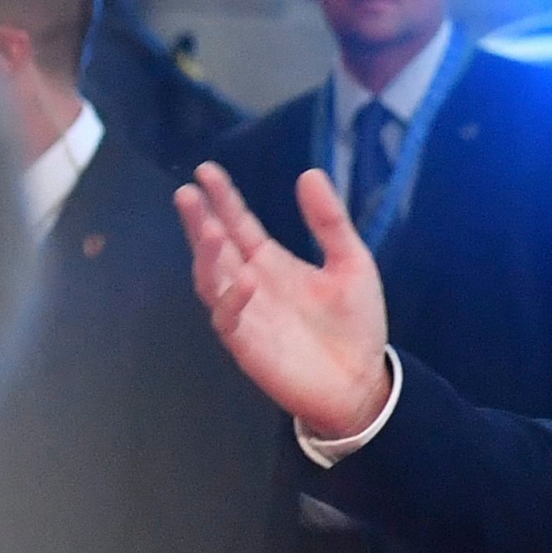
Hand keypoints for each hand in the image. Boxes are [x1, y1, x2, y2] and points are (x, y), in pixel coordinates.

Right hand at [175, 163, 392, 438]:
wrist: (364, 381)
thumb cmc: (356, 325)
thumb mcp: (352, 263)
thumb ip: (330, 222)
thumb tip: (310, 174)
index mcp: (272, 263)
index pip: (239, 225)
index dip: (223, 199)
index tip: (207, 171)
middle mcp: (251, 284)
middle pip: (215, 248)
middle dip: (199, 221)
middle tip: (187, 193)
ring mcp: (246, 315)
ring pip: (212, 280)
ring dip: (208, 256)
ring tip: (209, 229)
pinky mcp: (248, 346)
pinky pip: (229, 320)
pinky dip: (232, 299)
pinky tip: (245, 279)